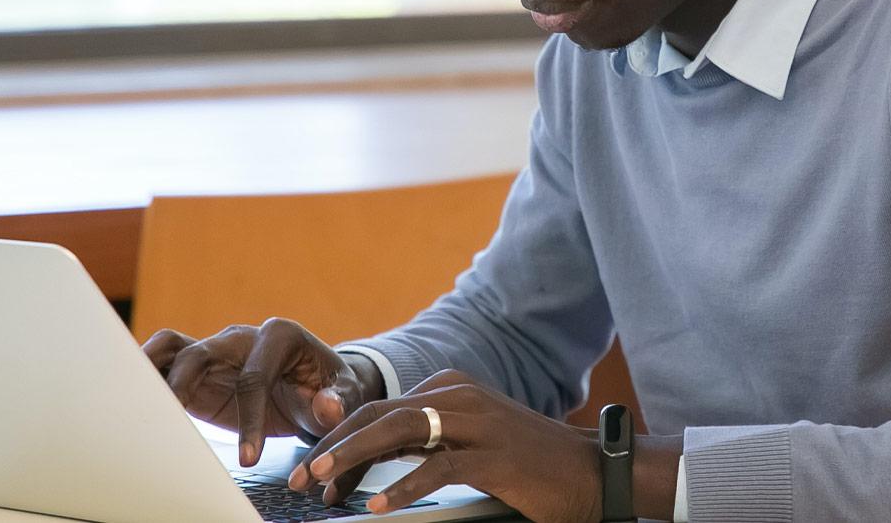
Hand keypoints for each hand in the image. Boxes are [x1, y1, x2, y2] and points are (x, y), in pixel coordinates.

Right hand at [141, 318, 384, 465]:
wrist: (320, 388)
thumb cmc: (332, 390)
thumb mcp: (345, 396)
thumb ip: (336, 402)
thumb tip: (326, 406)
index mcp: (280, 336)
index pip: (255, 376)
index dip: (251, 418)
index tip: (250, 457)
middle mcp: (243, 337)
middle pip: (202, 352)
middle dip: (184, 385)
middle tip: (169, 420)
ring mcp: (217, 351)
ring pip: (173, 347)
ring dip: (150, 368)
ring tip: (130, 396)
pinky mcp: (199, 371)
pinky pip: (165, 364)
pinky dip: (146, 376)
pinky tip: (131, 399)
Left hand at [287, 370, 601, 522]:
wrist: (591, 471)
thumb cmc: (527, 463)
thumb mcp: (468, 441)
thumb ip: (424, 442)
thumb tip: (366, 463)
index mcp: (450, 388)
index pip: (379, 407)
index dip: (339, 436)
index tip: (311, 469)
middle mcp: (459, 396)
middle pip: (380, 414)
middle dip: (333, 444)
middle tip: (299, 476)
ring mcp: (477, 423)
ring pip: (399, 431)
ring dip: (353, 458)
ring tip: (322, 482)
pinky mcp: (493, 456)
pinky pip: (437, 467)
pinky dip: (402, 486)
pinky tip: (377, 503)